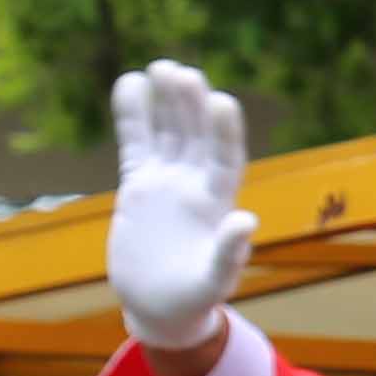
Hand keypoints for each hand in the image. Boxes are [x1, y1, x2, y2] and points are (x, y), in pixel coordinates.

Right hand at [107, 60, 261, 355]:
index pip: (226, 159)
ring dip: (167, 101)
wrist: (161, 307)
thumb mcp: (213, 281)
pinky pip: (137, 143)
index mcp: (219, 204)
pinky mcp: (140, 185)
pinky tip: (130, 82)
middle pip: (197, 136)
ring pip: (169, 132)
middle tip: (181, 72)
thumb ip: (229, 254)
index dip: (225, 132)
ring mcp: (168, 181)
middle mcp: (196, 185)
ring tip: (160, 67)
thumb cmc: (194, 300)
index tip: (221, 100)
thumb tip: (246, 220)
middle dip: (191, 105)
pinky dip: (134, 115)